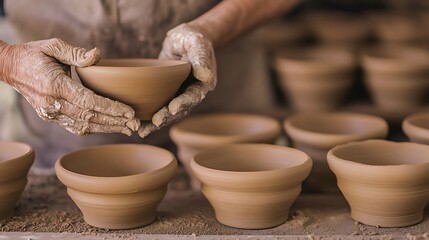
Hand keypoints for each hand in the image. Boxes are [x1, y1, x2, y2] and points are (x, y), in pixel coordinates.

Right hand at [0, 38, 139, 135]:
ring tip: (128, 129)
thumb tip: (97, 55)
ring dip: (108, 129)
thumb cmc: (33, 54)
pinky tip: (110, 128)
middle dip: (116, 122)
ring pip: (84, 126)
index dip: (111, 109)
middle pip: (90, 118)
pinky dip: (94, 129)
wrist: (9, 68)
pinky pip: (75, 127)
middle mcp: (53, 104)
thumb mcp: (52, 46)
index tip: (130, 113)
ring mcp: (50, 113)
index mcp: (55, 86)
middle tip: (137, 125)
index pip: (89, 102)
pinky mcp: (50, 117)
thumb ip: (75, 53)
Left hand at [138, 23, 216, 137]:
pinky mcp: (167, 93)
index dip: (184, 102)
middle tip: (153, 123)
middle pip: (180, 109)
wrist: (184, 37)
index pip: (193, 96)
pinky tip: (138, 122)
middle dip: (167, 117)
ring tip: (142, 131)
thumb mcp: (198, 43)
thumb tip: (207, 77)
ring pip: (169, 112)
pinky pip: (159, 105)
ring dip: (156, 122)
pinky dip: (150, 114)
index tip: (173, 107)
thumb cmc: (193, 38)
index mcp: (203, 83)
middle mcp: (192, 92)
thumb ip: (202, 59)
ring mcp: (179, 94)